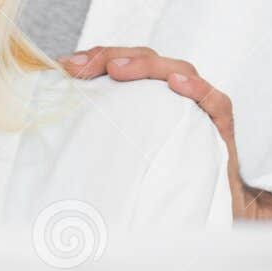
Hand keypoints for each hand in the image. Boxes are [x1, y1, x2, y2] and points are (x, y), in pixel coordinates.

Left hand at [57, 45, 271, 221]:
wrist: (209, 214)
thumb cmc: (160, 184)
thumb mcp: (122, 160)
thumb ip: (98, 142)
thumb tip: (50, 145)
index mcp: (149, 98)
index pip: (122, 64)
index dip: (95, 59)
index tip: (66, 67)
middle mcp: (174, 97)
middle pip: (145, 60)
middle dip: (111, 56)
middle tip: (82, 66)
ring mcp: (199, 110)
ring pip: (178, 71)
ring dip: (147, 65)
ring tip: (118, 69)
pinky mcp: (221, 128)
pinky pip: (215, 101)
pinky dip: (197, 89)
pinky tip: (177, 85)